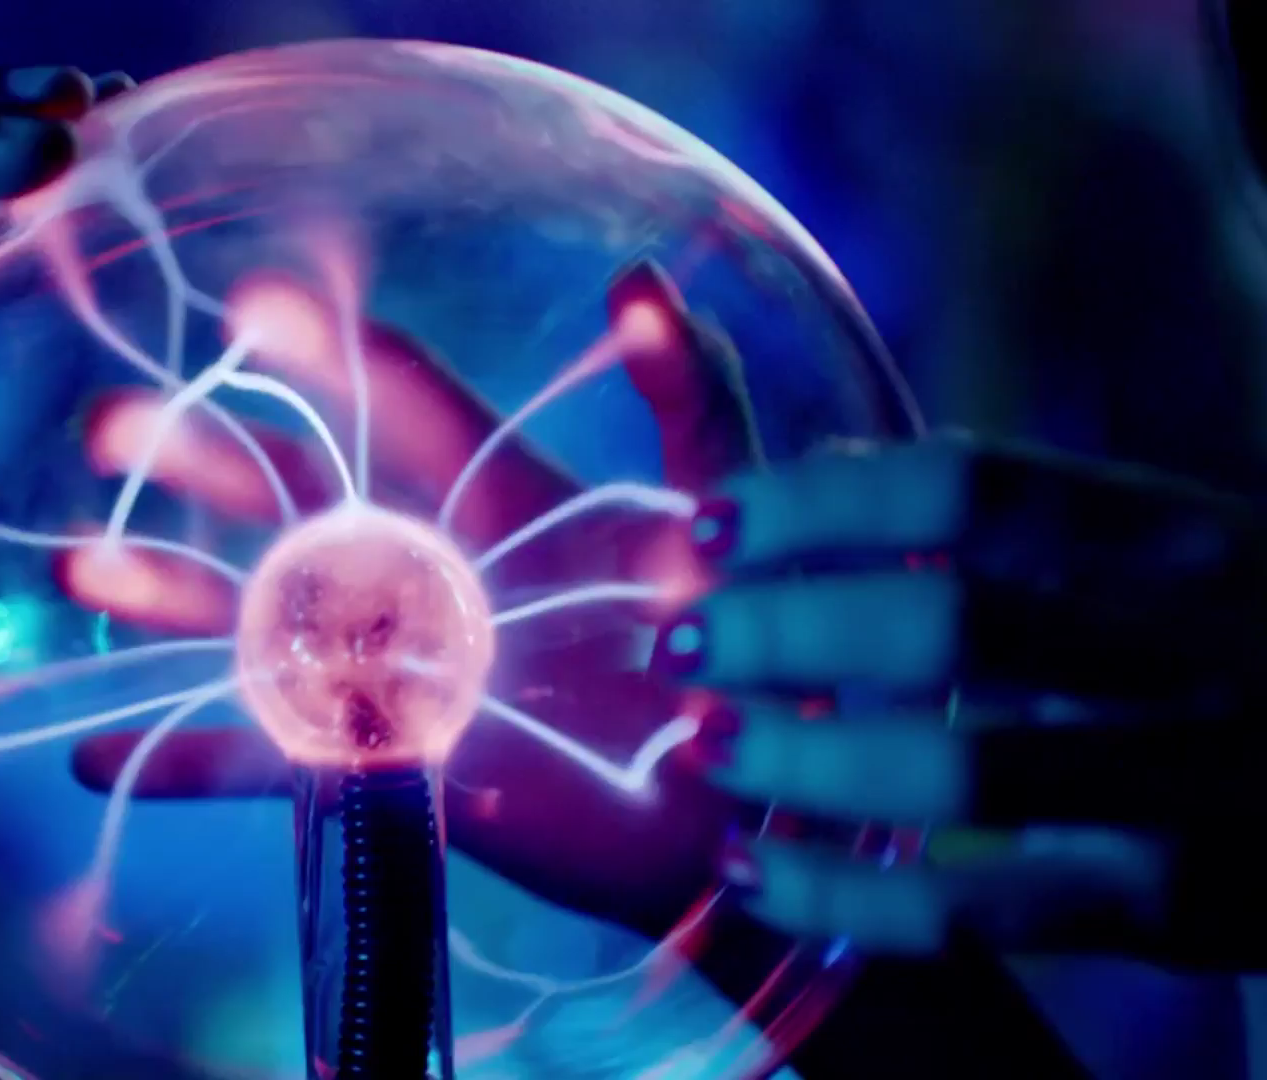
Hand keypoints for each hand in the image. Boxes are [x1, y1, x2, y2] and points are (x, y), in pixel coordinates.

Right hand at [66, 262, 753, 934]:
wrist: (727, 811)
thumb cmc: (731, 650)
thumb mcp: (721, 515)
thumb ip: (691, 401)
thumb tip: (635, 283)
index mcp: (488, 494)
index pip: (391, 405)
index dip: (323, 353)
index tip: (249, 306)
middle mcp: (416, 567)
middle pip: (289, 499)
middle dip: (201, 459)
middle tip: (112, 426)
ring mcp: (386, 665)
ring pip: (253, 620)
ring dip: (166, 595)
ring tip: (84, 563)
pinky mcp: (378, 759)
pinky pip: (263, 759)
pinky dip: (181, 761)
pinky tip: (92, 756)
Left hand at [668, 436, 1266, 968]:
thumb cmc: (1243, 645)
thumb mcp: (1173, 554)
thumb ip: (1022, 514)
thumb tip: (821, 463)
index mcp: (1189, 533)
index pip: (976, 488)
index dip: (823, 501)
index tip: (711, 520)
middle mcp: (1202, 649)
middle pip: (951, 624)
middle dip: (788, 631)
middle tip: (682, 641)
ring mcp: (1193, 786)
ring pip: (960, 774)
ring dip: (804, 759)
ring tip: (707, 745)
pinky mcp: (1174, 910)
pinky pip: (974, 913)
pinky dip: (844, 898)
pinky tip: (750, 870)